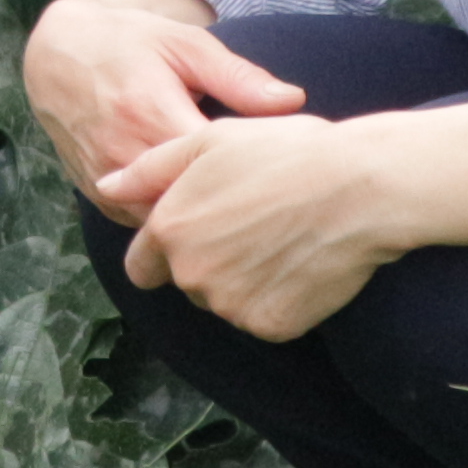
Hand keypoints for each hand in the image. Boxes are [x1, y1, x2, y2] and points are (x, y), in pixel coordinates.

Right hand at [22, 0, 302, 217]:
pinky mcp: (96, 193)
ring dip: (199, 221)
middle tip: (273, 201)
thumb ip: (238, 77)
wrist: (57, 53)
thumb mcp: (186, 45)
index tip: (286, 173)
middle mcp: (121, 153)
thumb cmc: (131, 42)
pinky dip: (171, 222)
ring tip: (241, 212)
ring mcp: (105, 179)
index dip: (254, 175)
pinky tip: (201, 210)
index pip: (213, 167)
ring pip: (164, 225)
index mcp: (150, 112)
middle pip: (191, 204)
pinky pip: (141, 224)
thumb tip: (294, 101)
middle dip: (232, 207)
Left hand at [123, 112, 392, 341]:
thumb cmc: (287, 152)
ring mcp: (230, 304)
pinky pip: (265, 318)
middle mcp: (191, 273)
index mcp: (169, 229)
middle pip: (189, 283)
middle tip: (257, 223)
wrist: (360, 188)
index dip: (167, 251)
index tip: (201, 235)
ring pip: (226, 302)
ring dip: (245, 281)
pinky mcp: (271, 326)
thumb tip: (107, 186)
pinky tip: (303, 263)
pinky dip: (281, 300)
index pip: (143, 265)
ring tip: (284, 237)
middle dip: (211, 261)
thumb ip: (149, 169)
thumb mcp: (209, 141)